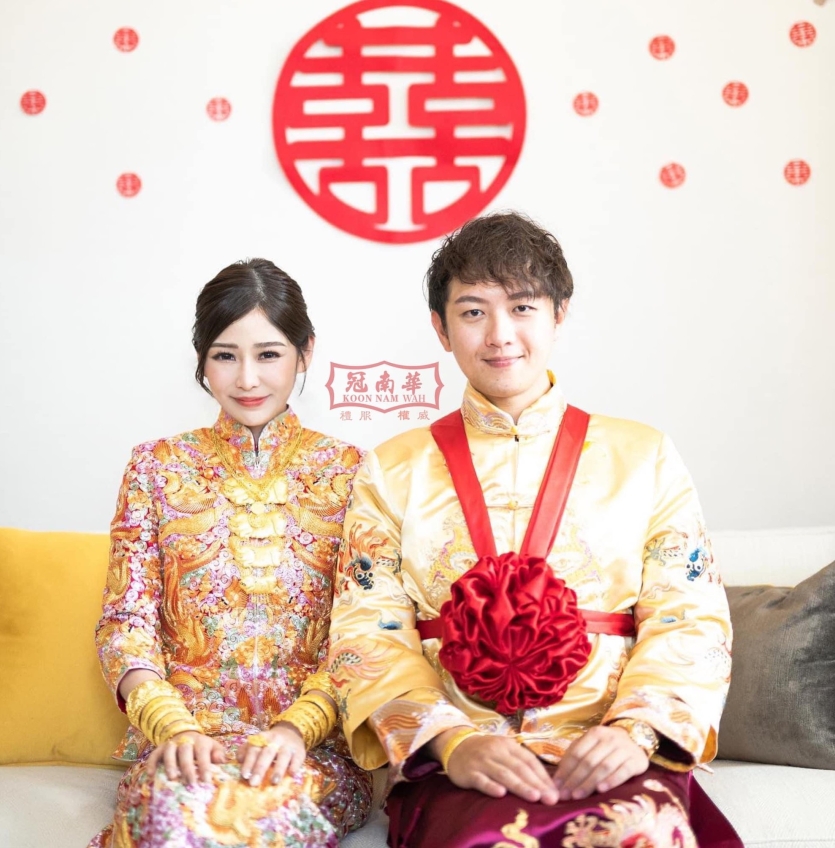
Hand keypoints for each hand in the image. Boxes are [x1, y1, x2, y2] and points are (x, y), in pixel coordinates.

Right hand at [145, 731, 226, 785]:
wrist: (186, 735)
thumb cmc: (203, 748)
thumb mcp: (213, 748)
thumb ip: (219, 754)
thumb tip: (222, 760)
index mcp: (200, 742)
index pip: (202, 753)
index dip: (204, 766)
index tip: (206, 781)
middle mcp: (185, 741)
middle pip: (185, 752)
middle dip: (187, 767)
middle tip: (190, 783)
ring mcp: (171, 744)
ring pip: (169, 752)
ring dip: (170, 764)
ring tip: (172, 778)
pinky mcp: (160, 749)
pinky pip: (154, 755)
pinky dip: (151, 764)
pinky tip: (151, 775)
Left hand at [237, 723, 305, 786]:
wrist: (291, 731)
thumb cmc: (269, 743)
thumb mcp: (257, 743)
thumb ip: (246, 751)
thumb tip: (239, 760)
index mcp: (262, 738)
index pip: (254, 749)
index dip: (249, 762)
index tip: (244, 775)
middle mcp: (275, 740)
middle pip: (267, 753)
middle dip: (260, 768)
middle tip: (254, 783)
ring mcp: (288, 745)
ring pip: (283, 756)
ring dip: (278, 768)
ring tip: (274, 782)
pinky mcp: (299, 751)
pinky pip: (297, 758)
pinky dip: (295, 766)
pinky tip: (291, 774)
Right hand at [430, 729, 558, 804]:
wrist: (456, 744)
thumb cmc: (486, 752)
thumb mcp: (504, 751)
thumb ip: (521, 764)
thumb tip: (546, 784)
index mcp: (509, 745)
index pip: (529, 761)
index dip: (543, 777)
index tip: (556, 793)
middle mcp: (497, 751)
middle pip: (519, 768)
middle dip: (537, 784)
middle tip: (551, 799)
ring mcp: (482, 761)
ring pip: (503, 774)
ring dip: (520, 786)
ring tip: (534, 797)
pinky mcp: (469, 772)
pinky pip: (481, 780)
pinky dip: (491, 786)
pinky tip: (500, 794)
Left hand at [552, 726, 648, 800]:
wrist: (636, 742)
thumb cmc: (607, 748)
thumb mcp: (591, 746)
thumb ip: (575, 757)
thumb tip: (558, 780)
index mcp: (595, 734)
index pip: (577, 753)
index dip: (566, 770)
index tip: (557, 787)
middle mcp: (610, 738)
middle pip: (589, 761)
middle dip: (575, 779)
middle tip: (565, 795)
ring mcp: (624, 749)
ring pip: (604, 767)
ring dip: (589, 782)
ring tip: (578, 796)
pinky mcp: (636, 761)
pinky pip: (623, 772)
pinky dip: (611, 781)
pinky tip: (601, 790)